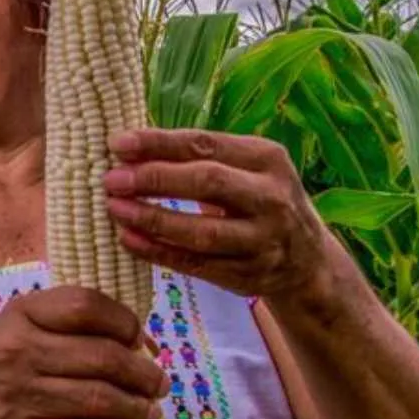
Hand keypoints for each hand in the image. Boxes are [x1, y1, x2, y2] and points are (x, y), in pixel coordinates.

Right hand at [0, 286, 167, 418]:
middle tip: (159, 383)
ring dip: (134, 408)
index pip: (86, 307)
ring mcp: (20, 396)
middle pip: (101, 358)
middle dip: (142, 373)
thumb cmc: (5, 355)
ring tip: (149, 410)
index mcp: (24, 314)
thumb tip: (145, 343)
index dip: (124, 322)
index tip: (140, 339)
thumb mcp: (28, 321)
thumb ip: (79, 322)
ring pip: (96, 400)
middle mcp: (20, 351)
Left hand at [102, 127, 331, 299]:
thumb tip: (129, 148)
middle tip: (112, 180)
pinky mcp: (247, 275)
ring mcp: (262, 241)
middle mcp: (271, 198)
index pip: (205, 144)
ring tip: (115, 210)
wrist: (307, 259)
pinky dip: (158, 252)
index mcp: (267, 158)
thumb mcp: (246, 168)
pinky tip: (129, 240)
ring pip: (201, 232)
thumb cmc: (258, 199)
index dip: (158, 143)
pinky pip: (195, 264)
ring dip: (152, 219)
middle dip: (154, 179)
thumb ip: (197, 157)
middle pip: (207, 183)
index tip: (117, 144)